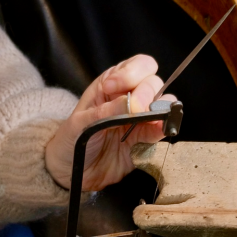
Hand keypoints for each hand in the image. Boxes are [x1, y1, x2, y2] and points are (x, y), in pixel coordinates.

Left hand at [45, 55, 174, 189]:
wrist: (73, 170)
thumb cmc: (72, 139)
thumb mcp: (81, 123)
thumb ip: (106, 112)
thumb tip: (134, 103)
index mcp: (112, 84)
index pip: (136, 66)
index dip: (132, 73)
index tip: (113, 88)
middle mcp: (130, 97)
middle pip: (153, 82)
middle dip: (145, 93)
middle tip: (135, 109)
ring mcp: (140, 117)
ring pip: (163, 102)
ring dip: (159, 108)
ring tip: (147, 119)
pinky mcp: (146, 138)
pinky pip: (163, 127)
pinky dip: (164, 126)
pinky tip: (159, 128)